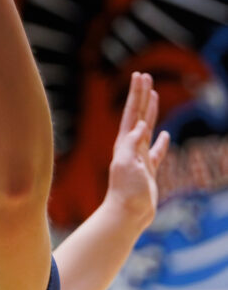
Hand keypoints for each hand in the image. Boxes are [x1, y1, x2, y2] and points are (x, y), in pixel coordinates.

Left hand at [106, 71, 169, 228]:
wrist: (128, 214)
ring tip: (154, 96)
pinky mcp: (148, 171)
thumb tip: (140, 126)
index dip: (136, 94)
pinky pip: (157, 152)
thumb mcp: (125, 164)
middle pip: (138, 115)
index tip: (139, 76)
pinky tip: (164, 135)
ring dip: (151, 112)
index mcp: (124, 143)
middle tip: (145, 77)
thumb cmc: (125, 190)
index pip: (131, 113)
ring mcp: (140, 158)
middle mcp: (131, 147)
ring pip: (148, 128)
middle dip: (141, 96)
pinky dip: (161, 142)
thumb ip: (131, 144)